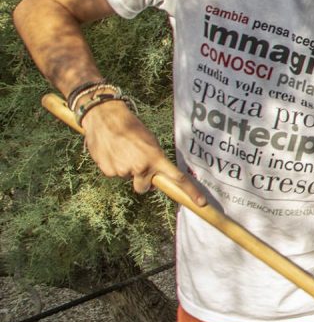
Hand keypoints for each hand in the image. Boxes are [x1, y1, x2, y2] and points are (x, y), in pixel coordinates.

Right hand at [81, 100, 206, 206]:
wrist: (104, 118)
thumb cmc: (131, 127)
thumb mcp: (150, 141)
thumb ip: (155, 160)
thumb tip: (155, 177)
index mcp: (156, 158)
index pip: (178, 178)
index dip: (190, 192)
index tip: (201, 203)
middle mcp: (141, 167)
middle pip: (144, 188)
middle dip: (142, 182)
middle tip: (138, 166)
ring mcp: (123, 170)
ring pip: (128, 178)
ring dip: (127, 169)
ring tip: (122, 152)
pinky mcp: (108, 171)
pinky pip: (114, 173)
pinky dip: (114, 166)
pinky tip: (112, 152)